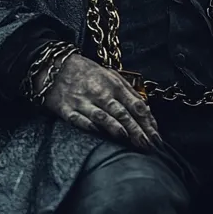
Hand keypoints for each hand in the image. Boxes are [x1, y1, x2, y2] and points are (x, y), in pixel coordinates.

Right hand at [36, 53, 161, 150]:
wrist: (56, 67)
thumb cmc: (88, 73)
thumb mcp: (111, 76)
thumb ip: (128, 93)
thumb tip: (146, 112)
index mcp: (115, 85)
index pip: (136, 105)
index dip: (148, 122)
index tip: (156, 136)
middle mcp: (101, 93)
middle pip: (123, 114)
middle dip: (137, 131)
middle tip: (149, 145)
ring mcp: (83, 101)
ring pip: (103, 116)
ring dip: (117, 128)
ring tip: (128, 140)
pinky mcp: (66, 109)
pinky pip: (79, 119)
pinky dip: (88, 125)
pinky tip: (97, 132)